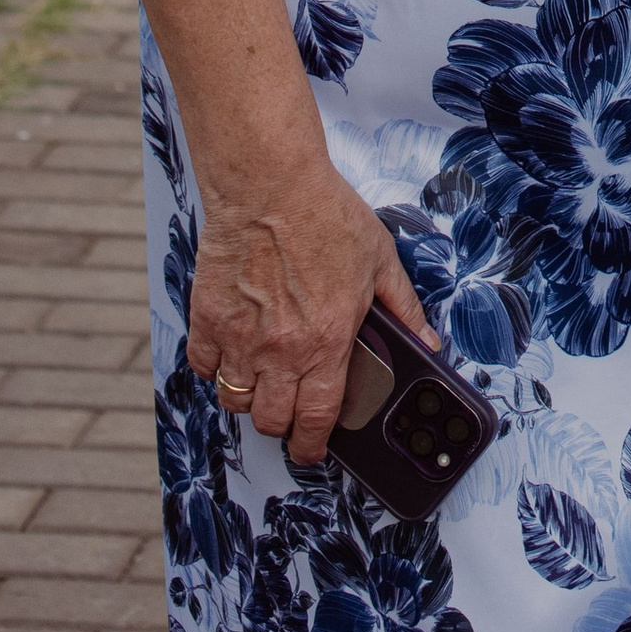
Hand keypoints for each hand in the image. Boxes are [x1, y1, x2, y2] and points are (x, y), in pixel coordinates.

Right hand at [186, 160, 432, 467]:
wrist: (270, 183)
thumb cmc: (325, 214)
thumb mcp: (380, 259)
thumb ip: (403, 308)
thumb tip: (427, 341)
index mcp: (326, 341)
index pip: (318, 419)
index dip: (314, 445)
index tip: (312, 448)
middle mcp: (280, 350)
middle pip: (272, 421)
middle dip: (283, 424)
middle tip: (289, 410)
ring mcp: (239, 338)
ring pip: (235, 401)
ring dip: (249, 398)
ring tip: (263, 378)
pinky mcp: (207, 319)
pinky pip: (203, 367)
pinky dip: (215, 367)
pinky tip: (231, 350)